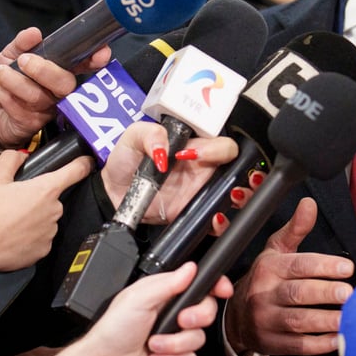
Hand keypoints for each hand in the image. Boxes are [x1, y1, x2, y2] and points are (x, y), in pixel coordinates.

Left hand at [0, 27, 110, 149]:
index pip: (85, 65)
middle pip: (65, 84)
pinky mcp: (30, 123)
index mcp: (61, 73)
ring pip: (36, 95)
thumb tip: (34, 33)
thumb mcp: (11, 57)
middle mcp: (59, 92)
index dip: (95, 59)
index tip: (101, 54)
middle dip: (44, 71)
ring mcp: (46, 109)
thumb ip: (22, 44)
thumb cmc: (8, 83)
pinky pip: (14, 105)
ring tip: (0, 73)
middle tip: (24, 61)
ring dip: (12, 80)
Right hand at [0, 150, 90, 272]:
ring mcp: (49, 232)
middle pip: (52, 197)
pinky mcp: (42, 250)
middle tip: (13, 201)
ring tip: (8, 219)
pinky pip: (40, 238)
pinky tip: (11, 234)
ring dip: (32, 217)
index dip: (83, 163)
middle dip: (37, 197)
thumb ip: (10, 160)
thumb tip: (20, 156)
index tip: (87, 161)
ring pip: (45, 218)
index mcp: (45, 190)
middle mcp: (53, 211)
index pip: (76, 171)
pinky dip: (29, 235)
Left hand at [33, 261, 232, 355]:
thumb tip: (190, 267)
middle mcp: (174, 313)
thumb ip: (167, 283)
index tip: (222, 290)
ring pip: (198, 339)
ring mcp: (175, 336)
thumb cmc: (113, 329)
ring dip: (174, 344)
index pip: (200, 285)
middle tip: (179, 321)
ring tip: (154, 343)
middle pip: (207, 311)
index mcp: (167, 293)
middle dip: (195, 318)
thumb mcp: (138, 298)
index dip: (216, 286)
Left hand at [100, 121, 237, 223]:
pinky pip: (217, 219)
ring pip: (235, 193)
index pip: (221, 143)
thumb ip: (149, 133)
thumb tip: (163, 148)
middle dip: (242, 173)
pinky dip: (221, 222)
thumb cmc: (126, 161)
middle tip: (216, 179)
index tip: (194, 154)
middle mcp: (202, 168)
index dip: (216, 148)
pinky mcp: (195, 212)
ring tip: (229, 197)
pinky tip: (214, 219)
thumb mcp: (132, 137)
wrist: (114, 192)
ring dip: (240, 196)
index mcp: (194, 145)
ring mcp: (201, 191)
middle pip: (237, 167)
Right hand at [223, 197, 354, 355]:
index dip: (323, 266)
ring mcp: (266, 321)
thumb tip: (309, 203)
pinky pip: (297, 346)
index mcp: (269, 268)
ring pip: (298, 322)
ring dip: (326, 321)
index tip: (348, 267)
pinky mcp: (271, 344)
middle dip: (325, 293)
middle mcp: (264, 294)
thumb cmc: (264, 279)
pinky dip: (319, 344)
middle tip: (349, 293)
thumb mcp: (276, 250)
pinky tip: (339, 339)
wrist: (236, 316)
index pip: (298, 265)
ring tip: (350, 317)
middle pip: (297, 293)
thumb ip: (296, 228)